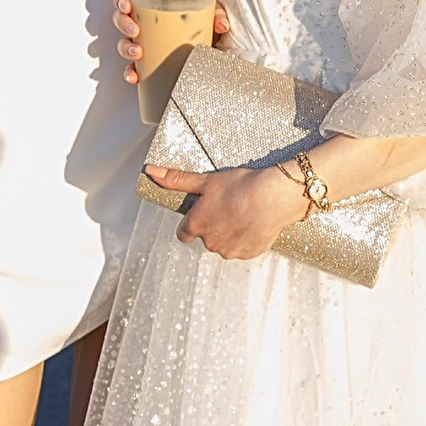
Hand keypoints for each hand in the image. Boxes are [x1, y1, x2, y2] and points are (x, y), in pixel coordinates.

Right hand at [112, 0, 234, 84]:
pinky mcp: (147, 64)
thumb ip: (217, 16)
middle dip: (124, 24)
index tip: (127, 5)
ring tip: (137, 52)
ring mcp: (145, 45)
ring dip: (126, 48)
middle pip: (122, 20)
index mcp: (155, 9)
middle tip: (135, 29)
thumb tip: (221, 24)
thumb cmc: (203, 29)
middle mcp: (146, 26)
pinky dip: (130, 73)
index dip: (122, 0)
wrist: (211, 52)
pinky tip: (135, 75)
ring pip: (123, 44)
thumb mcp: (210, 17)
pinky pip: (132, 69)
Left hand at [143, 162, 309, 260]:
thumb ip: (177, 180)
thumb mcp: (206, 180)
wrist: (274, 197)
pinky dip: (247, 238)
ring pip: (225, 244)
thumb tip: (151, 172)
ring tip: (243, 213)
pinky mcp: (249, 254)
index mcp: (197, 225)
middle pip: (206, 237)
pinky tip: (254, 222)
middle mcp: (210, 243)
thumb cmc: (240, 187)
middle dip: (214, 225)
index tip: (202, 214)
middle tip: (228, 206)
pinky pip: (243, 248)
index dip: (191, 223)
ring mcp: (230, 251)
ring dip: (230, 233)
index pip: (183, 234)